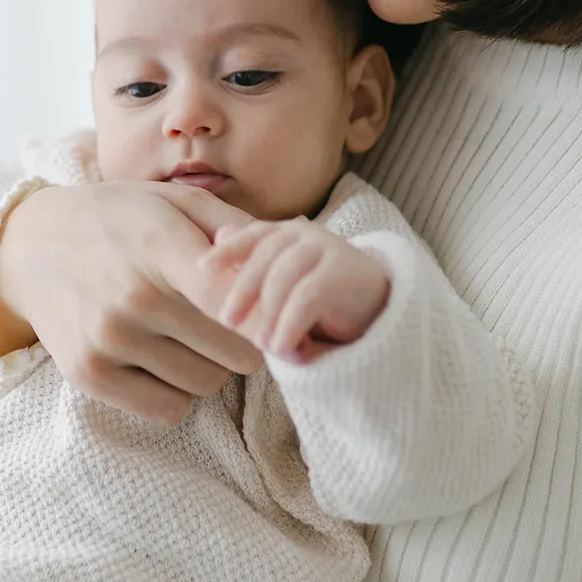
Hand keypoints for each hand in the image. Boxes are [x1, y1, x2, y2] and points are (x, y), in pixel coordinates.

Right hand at [0, 181, 262, 424]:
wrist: (30, 248)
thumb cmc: (117, 220)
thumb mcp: (173, 202)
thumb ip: (234, 229)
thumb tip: (286, 259)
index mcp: (162, 247)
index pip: (236, 303)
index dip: (267, 318)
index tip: (279, 320)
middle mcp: (134, 299)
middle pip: (235, 355)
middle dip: (241, 342)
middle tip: (223, 322)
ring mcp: (109, 341)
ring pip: (205, 384)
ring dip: (206, 366)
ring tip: (183, 335)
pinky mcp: (89, 375)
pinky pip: (167, 409)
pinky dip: (173, 391)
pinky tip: (158, 359)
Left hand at [189, 217, 389, 361]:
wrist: (379, 304)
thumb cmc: (322, 296)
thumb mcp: (284, 283)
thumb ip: (253, 266)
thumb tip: (219, 237)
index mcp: (285, 234)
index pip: (251, 236)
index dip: (227, 251)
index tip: (202, 270)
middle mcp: (305, 235)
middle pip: (264, 256)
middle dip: (242, 288)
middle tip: (225, 320)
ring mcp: (327, 249)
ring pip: (285, 276)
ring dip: (269, 312)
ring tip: (261, 344)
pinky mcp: (345, 272)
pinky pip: (308, 297)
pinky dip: (290, 324)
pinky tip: (282, 348)